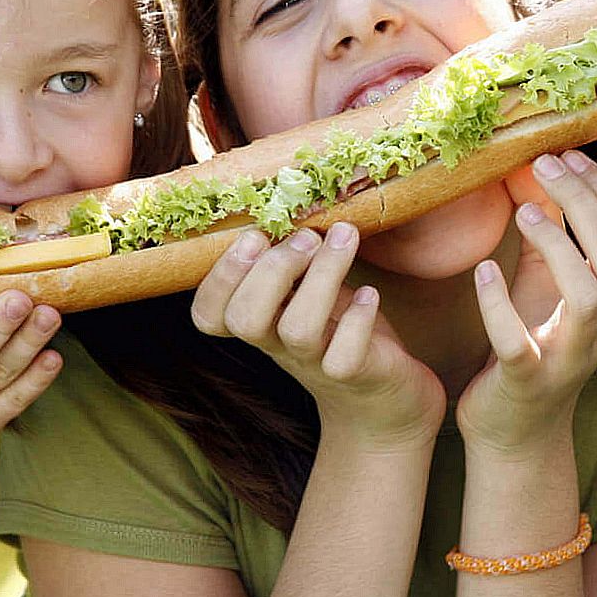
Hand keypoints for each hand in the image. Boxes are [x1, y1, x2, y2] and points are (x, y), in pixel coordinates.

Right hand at [191, 223, 445, 450]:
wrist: (388, 397)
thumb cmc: (342, 330)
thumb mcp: (309, 291)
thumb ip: (293, 260)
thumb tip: (288, 200)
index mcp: (260, 323)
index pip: (208, 315)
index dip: (220, 279)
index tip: (253, 235)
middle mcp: (279, 346)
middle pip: (246, 319)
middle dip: (272, 269)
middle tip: (307, 236)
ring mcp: (315, 364)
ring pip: (297, 329)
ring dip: (322, 276)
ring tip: (344, 237)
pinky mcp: (355, 375)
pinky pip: (345, 355)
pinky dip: (357, 318)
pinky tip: (370, 294)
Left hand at [456, 151, 596, 454]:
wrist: (514, 429)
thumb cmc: (532, 340)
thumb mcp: (545, 281)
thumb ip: (549, 231)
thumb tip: (535, 166)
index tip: (572, 156)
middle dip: (586, 205)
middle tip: (545, 167)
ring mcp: (569, 357)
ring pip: (589, 297)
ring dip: (559, 247)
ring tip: (524, 215)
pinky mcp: (527, 382)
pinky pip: (519, 346)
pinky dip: (499, 307)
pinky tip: (482, 273)